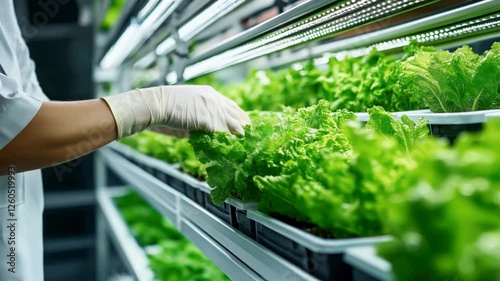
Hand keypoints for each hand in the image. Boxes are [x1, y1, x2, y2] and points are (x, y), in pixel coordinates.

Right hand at [102, 85, 250, 138]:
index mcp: (210, 94)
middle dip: (246, 129)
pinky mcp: (211, 121)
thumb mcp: (187, 112)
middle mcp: (215, 100)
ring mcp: (215, 110)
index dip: (240, 118)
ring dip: (241, 139)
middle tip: (253, 142)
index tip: (246, 129)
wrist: (155, 105)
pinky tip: (235, 154)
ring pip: (236, 126)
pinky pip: (226, 135)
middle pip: (239, 116)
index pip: (232, 106)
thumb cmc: (164, 109)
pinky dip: (231, 145)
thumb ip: (200, 120)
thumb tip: (207, 134)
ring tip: (247, 152)